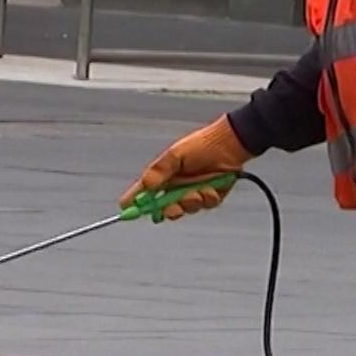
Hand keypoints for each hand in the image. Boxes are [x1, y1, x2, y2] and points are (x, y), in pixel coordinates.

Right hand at [120, 116, 251, 220]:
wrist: (229, 144)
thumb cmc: (201, 145)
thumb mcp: (175, 155)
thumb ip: (160, 171)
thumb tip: (146, 185)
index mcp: (164, 176)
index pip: (144, 192)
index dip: (134, 202)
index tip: (126, 209)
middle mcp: (176, 187)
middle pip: (164, 208)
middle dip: (167, 211)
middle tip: (171, 208)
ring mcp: (192, 193)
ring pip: (185, 209)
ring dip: (190, 202)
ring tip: (197, 191)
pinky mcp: (209, 198)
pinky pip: (204, 205)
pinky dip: (207, 197)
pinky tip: (211, 186)